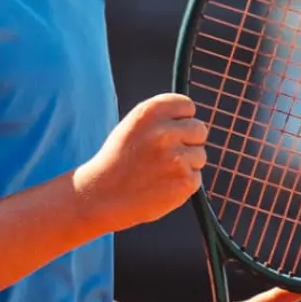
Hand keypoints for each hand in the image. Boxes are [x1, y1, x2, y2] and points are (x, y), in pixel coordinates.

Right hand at [76, 94, 207, 231]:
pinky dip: (182, 184)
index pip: (187, 105)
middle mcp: (164, 132)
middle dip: (188, 142)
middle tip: (166, 156)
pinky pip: (196, 178)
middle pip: (199, 129)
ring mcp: (177, 157)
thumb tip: (192, 119)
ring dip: (186, 165)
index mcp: (150, 112)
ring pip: (200, 156)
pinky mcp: (185, 181)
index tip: (170, 131)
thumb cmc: (118, 161)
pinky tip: (161, 186)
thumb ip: (162, 119)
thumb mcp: (133, 127)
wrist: (100, 196)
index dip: (181, 120)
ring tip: (159, 173)